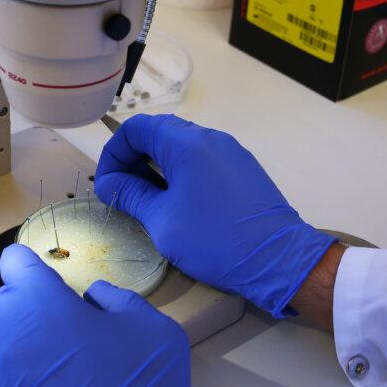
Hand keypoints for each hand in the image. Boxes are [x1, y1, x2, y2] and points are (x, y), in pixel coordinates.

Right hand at [95, 114, 334, 318]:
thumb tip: (109, 183)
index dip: (114, 153)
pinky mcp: (243, 168)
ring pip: (182, 147)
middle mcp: (211, 139)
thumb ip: (131, 195)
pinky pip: (203, 160)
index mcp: (188, 144)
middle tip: (124, 193)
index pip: (138, 128)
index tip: (108, 184)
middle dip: (134, 159)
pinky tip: (179, 204)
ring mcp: (231, 152)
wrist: (278, 258)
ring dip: (158, 167)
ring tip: (149, 202)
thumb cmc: (217, 241)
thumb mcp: (162, 221)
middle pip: (160, 133)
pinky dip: (182, 173)